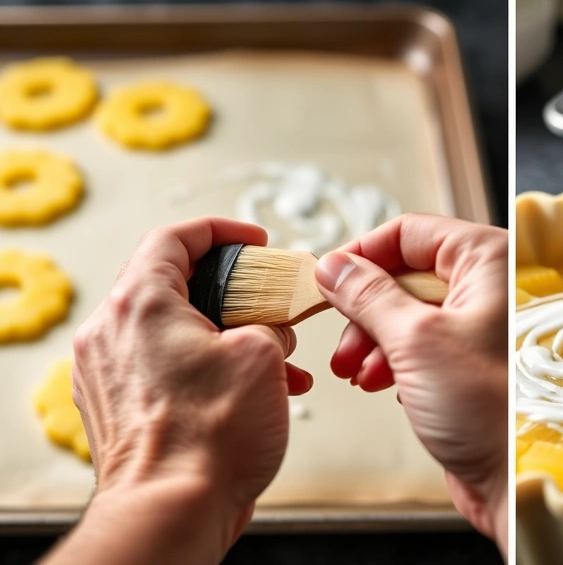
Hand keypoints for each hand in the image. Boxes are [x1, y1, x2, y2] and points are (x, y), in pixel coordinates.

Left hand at [47, 218, 312, 564]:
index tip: (253, 241)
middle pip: (174, 286)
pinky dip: (207, 370)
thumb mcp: (263, 354)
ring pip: (174, 332)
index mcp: (141, 302)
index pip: (174, 238)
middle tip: (269, 304)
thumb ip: (267, 322)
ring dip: (227, 338)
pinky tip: (252, 393)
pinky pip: (165, 370)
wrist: (171, 510)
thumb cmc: (208, 436)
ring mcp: (108, 374)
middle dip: (233, 294)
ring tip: (274, 361)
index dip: (221, 232)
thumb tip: (269, 329)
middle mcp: (111, 333)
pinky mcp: (117, 410)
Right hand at [315, 213, 507, 554]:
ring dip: (374, 340)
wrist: (515, 478)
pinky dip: (395, 361)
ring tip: (358, 373)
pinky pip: (421, 345)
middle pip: (405, 274)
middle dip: (365, 310)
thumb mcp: (414, 340)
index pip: (409, 233)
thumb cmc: (488, 410)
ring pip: (408, 312)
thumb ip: (368, 295)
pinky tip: (384, 385)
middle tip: (343, 342)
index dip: (362, 255)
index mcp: (488, 261)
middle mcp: (490, 286)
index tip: (328, 278)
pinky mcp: (471, 362)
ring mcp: (481, 325)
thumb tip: (334, 267)